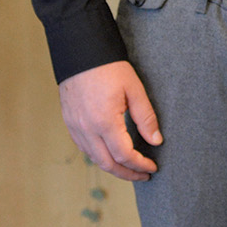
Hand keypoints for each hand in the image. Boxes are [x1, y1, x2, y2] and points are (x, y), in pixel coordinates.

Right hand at [57, 60, 160, 180]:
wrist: (80, 51)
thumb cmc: (109, 67)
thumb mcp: (134, 89)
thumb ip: (145, 117)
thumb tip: (156, 141)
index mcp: (105, 122)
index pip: (125, 155)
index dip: (140, 165)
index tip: (152, 167)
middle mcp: (87, 129)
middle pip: (108, 164)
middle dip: (127, 173)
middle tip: (143, 175)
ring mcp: (75, 127)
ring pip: (94, 158)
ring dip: (113, 166)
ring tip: (129, 167)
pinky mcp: (69, 122)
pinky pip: (84, 147)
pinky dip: (98, 155)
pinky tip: (110, 153)